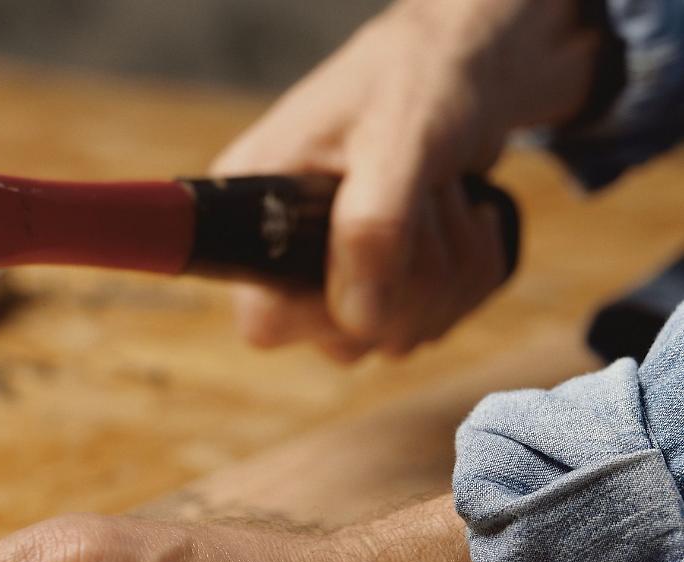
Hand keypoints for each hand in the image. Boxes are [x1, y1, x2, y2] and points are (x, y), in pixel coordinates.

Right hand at [214, 0, 597, 357]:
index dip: (324, 312)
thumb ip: (374, 226)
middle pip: (339, 337)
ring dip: (451, 275)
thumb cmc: (420, 78)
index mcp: (253, 208)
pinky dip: (468, 279)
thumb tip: (360, 322)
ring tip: (454, 199)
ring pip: (392, 335)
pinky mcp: (380, 280)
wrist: (468, 64)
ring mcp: (334, 270)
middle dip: (415, 282)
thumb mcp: (399, 138)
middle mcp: (283, 249)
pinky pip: (427, 322)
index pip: (263, 316)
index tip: (375, 263)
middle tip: (436, 205)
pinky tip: (469, 221)